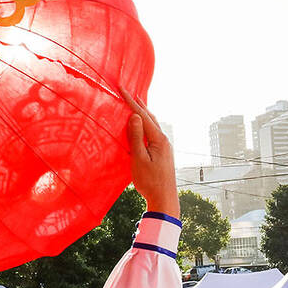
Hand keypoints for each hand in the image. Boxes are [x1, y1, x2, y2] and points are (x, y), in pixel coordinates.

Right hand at [124, 92, 175, 212]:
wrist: (164, 199)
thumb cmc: (150, 181)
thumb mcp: (139, 158)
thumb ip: (137, 137)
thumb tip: (135, 116)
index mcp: (158, 139)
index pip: (143, 115)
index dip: (131, 102)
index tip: (122, 89)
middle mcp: (164, 140)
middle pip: (150, 117)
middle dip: (139, 104)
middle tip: (129, 91)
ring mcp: (164, 147)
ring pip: (153, 125)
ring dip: (144, 113)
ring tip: (137, 103)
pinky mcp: (162, 154)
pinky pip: (153, 133)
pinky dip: (146, 124)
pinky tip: (143, 126)